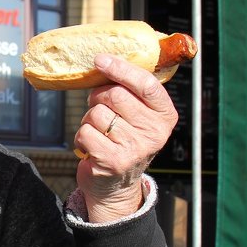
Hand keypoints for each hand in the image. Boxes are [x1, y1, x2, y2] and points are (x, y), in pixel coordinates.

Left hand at [73, 54, 178, 220]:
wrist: (116, 187)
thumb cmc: (124, 141)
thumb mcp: (139, 116)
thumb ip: (131, 90)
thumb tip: (105, 59)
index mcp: (165, 115)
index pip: (146, 84)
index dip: (121, 68)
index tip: (100, 59)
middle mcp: (154, 133)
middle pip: (115, 94)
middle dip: (99, 97)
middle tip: (100, 109)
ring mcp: (134, 149)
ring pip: (96, 113)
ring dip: (89, 119)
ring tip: (99, 133)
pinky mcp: (112, 162)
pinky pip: (85, 132)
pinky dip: (82, 137)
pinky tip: (92, 147)